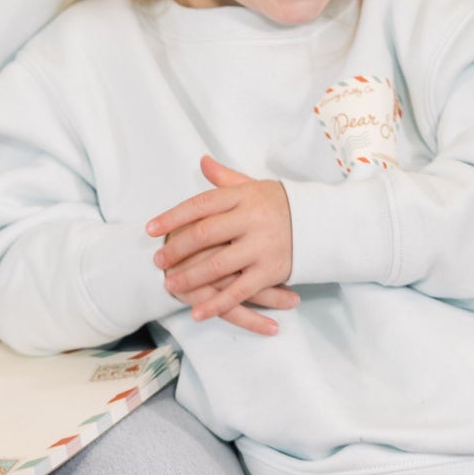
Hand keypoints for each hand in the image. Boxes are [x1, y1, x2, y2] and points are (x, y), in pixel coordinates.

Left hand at [148, 156, 295, 334]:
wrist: (324, 223)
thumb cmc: (280, 204)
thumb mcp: (254, 187)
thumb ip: (225, 179)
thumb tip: (202, 162)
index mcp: (243, 196)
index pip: (200, 204)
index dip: (172, 217)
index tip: (150, 229)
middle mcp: (251, 219)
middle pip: (204, 234)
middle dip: (176, 249)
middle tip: (157, 261)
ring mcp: (261, 246)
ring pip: (217, 265)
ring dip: (189, 277)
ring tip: (169, 285)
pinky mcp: (271, 271)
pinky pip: (239, 291)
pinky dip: (217, 303)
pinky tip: (198, 312)